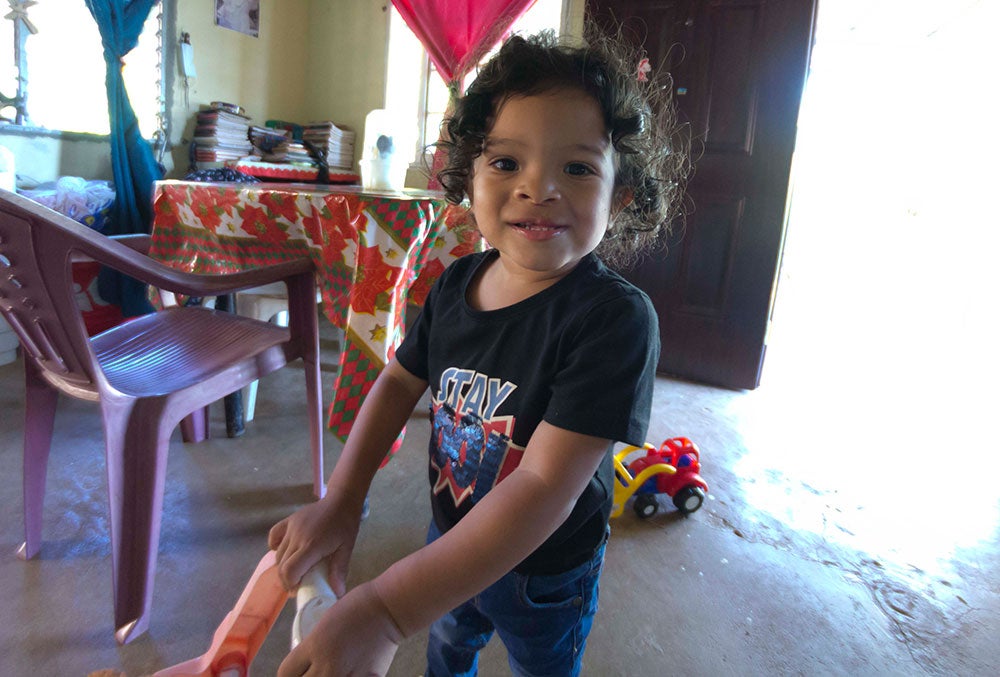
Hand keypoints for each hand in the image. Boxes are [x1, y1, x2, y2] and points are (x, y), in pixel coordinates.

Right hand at [268, 490, 364, 593]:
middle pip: (281, 566)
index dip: (290, 584)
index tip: (299, 589)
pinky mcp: (288, 520)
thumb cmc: (345, 525)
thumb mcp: (346, 548)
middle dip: (287, 580)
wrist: (341, 501)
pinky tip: (286, 552)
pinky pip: (274, 536)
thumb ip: (339, 570)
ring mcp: (291, 528)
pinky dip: (275, 547)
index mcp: (311, 546)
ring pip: (277, 554)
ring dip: (283, 566)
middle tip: (298, 584)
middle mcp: (297, 537)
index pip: (289, 571)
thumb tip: (338, 593)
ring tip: (296, 570)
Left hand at [277, 580, 401, 676]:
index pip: (284, 674)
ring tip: (330, 672)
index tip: (295, 671)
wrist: (389, 608)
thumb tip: (306, 662)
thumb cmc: (358, 606)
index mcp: (315, 645)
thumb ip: (313, 645)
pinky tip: (350, 672)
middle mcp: (327, 665)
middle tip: (313, 672)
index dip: (288, 674)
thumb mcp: (325, 621)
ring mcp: (347, 675)